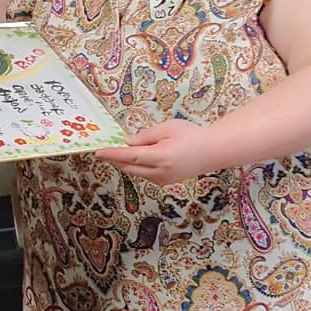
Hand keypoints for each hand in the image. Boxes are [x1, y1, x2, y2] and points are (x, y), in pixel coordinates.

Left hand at [95, 118, 216, 184]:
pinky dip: (136, 167)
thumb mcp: (167, 128)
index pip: (130, 156)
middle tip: (104, 149)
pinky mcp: (166, 182)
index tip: (98, 152)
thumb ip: (146, 136)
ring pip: (136, 172)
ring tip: (118, 151)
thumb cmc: (192, 135)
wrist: (213, 151)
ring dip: (125, 163)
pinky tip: (134, 157)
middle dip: (115, 159)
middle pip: (129, 167)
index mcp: (160, 157)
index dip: (112, 154)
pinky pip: (145, 175)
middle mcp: (160, 172)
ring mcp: (163, 180)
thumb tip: (128, 142)